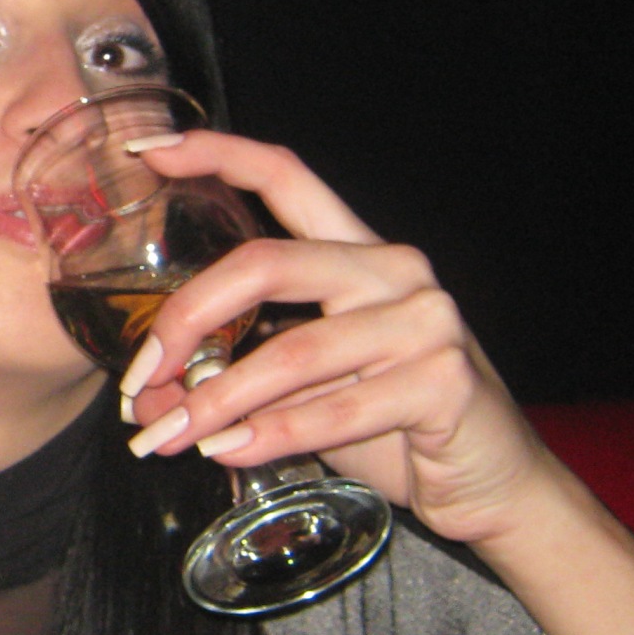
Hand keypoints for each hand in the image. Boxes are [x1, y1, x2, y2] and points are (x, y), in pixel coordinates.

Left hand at [121, 132, 560, 547]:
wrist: (492, 484)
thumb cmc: (393, 425)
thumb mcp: (312, 385)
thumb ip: (245, 367)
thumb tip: (150, 392)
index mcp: (359, 252)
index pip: (286, 177)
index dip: (217, 154)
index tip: (149, 150)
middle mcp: (396, 271)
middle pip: (265, 264)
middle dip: (187, 318)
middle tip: (140, 375)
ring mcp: (427, 323)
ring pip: (292, 352)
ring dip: (216, 400)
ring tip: (165, 434)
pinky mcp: (445, 383)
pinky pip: (334, 410)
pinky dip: (270, 435)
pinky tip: (229, 451)